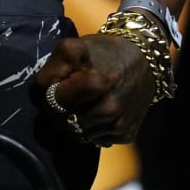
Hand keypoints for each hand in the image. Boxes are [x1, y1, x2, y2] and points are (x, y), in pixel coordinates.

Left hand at [34, 31, 155, 146]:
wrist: (145, 61)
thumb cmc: (104, 53)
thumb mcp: (73, 48)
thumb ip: (52, 68)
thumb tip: (44, 93)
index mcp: (96, 84)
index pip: (54, 103)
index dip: (51, 94)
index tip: (59, 87)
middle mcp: (110, 108)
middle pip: (65, 123)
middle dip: (62, 112)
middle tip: (70, 98)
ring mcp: (120, 124)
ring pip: (80, 135)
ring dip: (77, 122)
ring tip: (86, 104)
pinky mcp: (127, 135)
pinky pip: (97, 141)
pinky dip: (94, 129)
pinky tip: (99, 113)